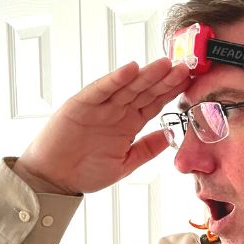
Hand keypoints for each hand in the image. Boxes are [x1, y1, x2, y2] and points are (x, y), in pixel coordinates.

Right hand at [14, 57, 190, 194]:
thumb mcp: (125, 164)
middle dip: (165, 80)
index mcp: (129, 124)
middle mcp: (117, 112)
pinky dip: (115, 79)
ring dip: (146, 75)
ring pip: (127, 87)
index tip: (190, 83)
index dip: (171, 93)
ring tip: (165, 64)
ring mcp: (100, 107)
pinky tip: (131, 69)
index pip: (154, 104)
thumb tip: (170, 136)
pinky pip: (101, 90)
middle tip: (185, 68)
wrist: (54, 180)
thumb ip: (147, 149)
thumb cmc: (85, 172)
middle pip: (145, 91)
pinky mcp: (81, 105)